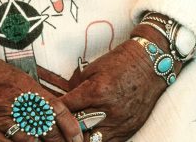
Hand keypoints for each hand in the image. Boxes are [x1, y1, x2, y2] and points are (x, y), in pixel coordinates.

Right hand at [0, 15, 82, 141]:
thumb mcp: (17, 74)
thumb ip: (35, 90)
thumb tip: (54, 103)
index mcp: (26, 86)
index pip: (55, 109)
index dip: (69, 125)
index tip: (78, 136)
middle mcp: (16, 103)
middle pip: (46, 129)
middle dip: (60, 141)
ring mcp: (0, 118)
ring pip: (29, 141)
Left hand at [61, 24, 181, 141]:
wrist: (150, 65)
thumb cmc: (120, 62)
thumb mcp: (94, 68)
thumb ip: (77, 85)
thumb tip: (64, 99)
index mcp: (96, 91)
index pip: (66, 108)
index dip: (53, 111)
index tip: (45, 111)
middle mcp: (108, 111)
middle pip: (76, 130)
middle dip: (63, 128)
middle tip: (54, 126)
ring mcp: (120, 123)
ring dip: (79, 138)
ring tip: (71, 133)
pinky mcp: (129, 130)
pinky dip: (96, 140)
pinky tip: (89, 135)